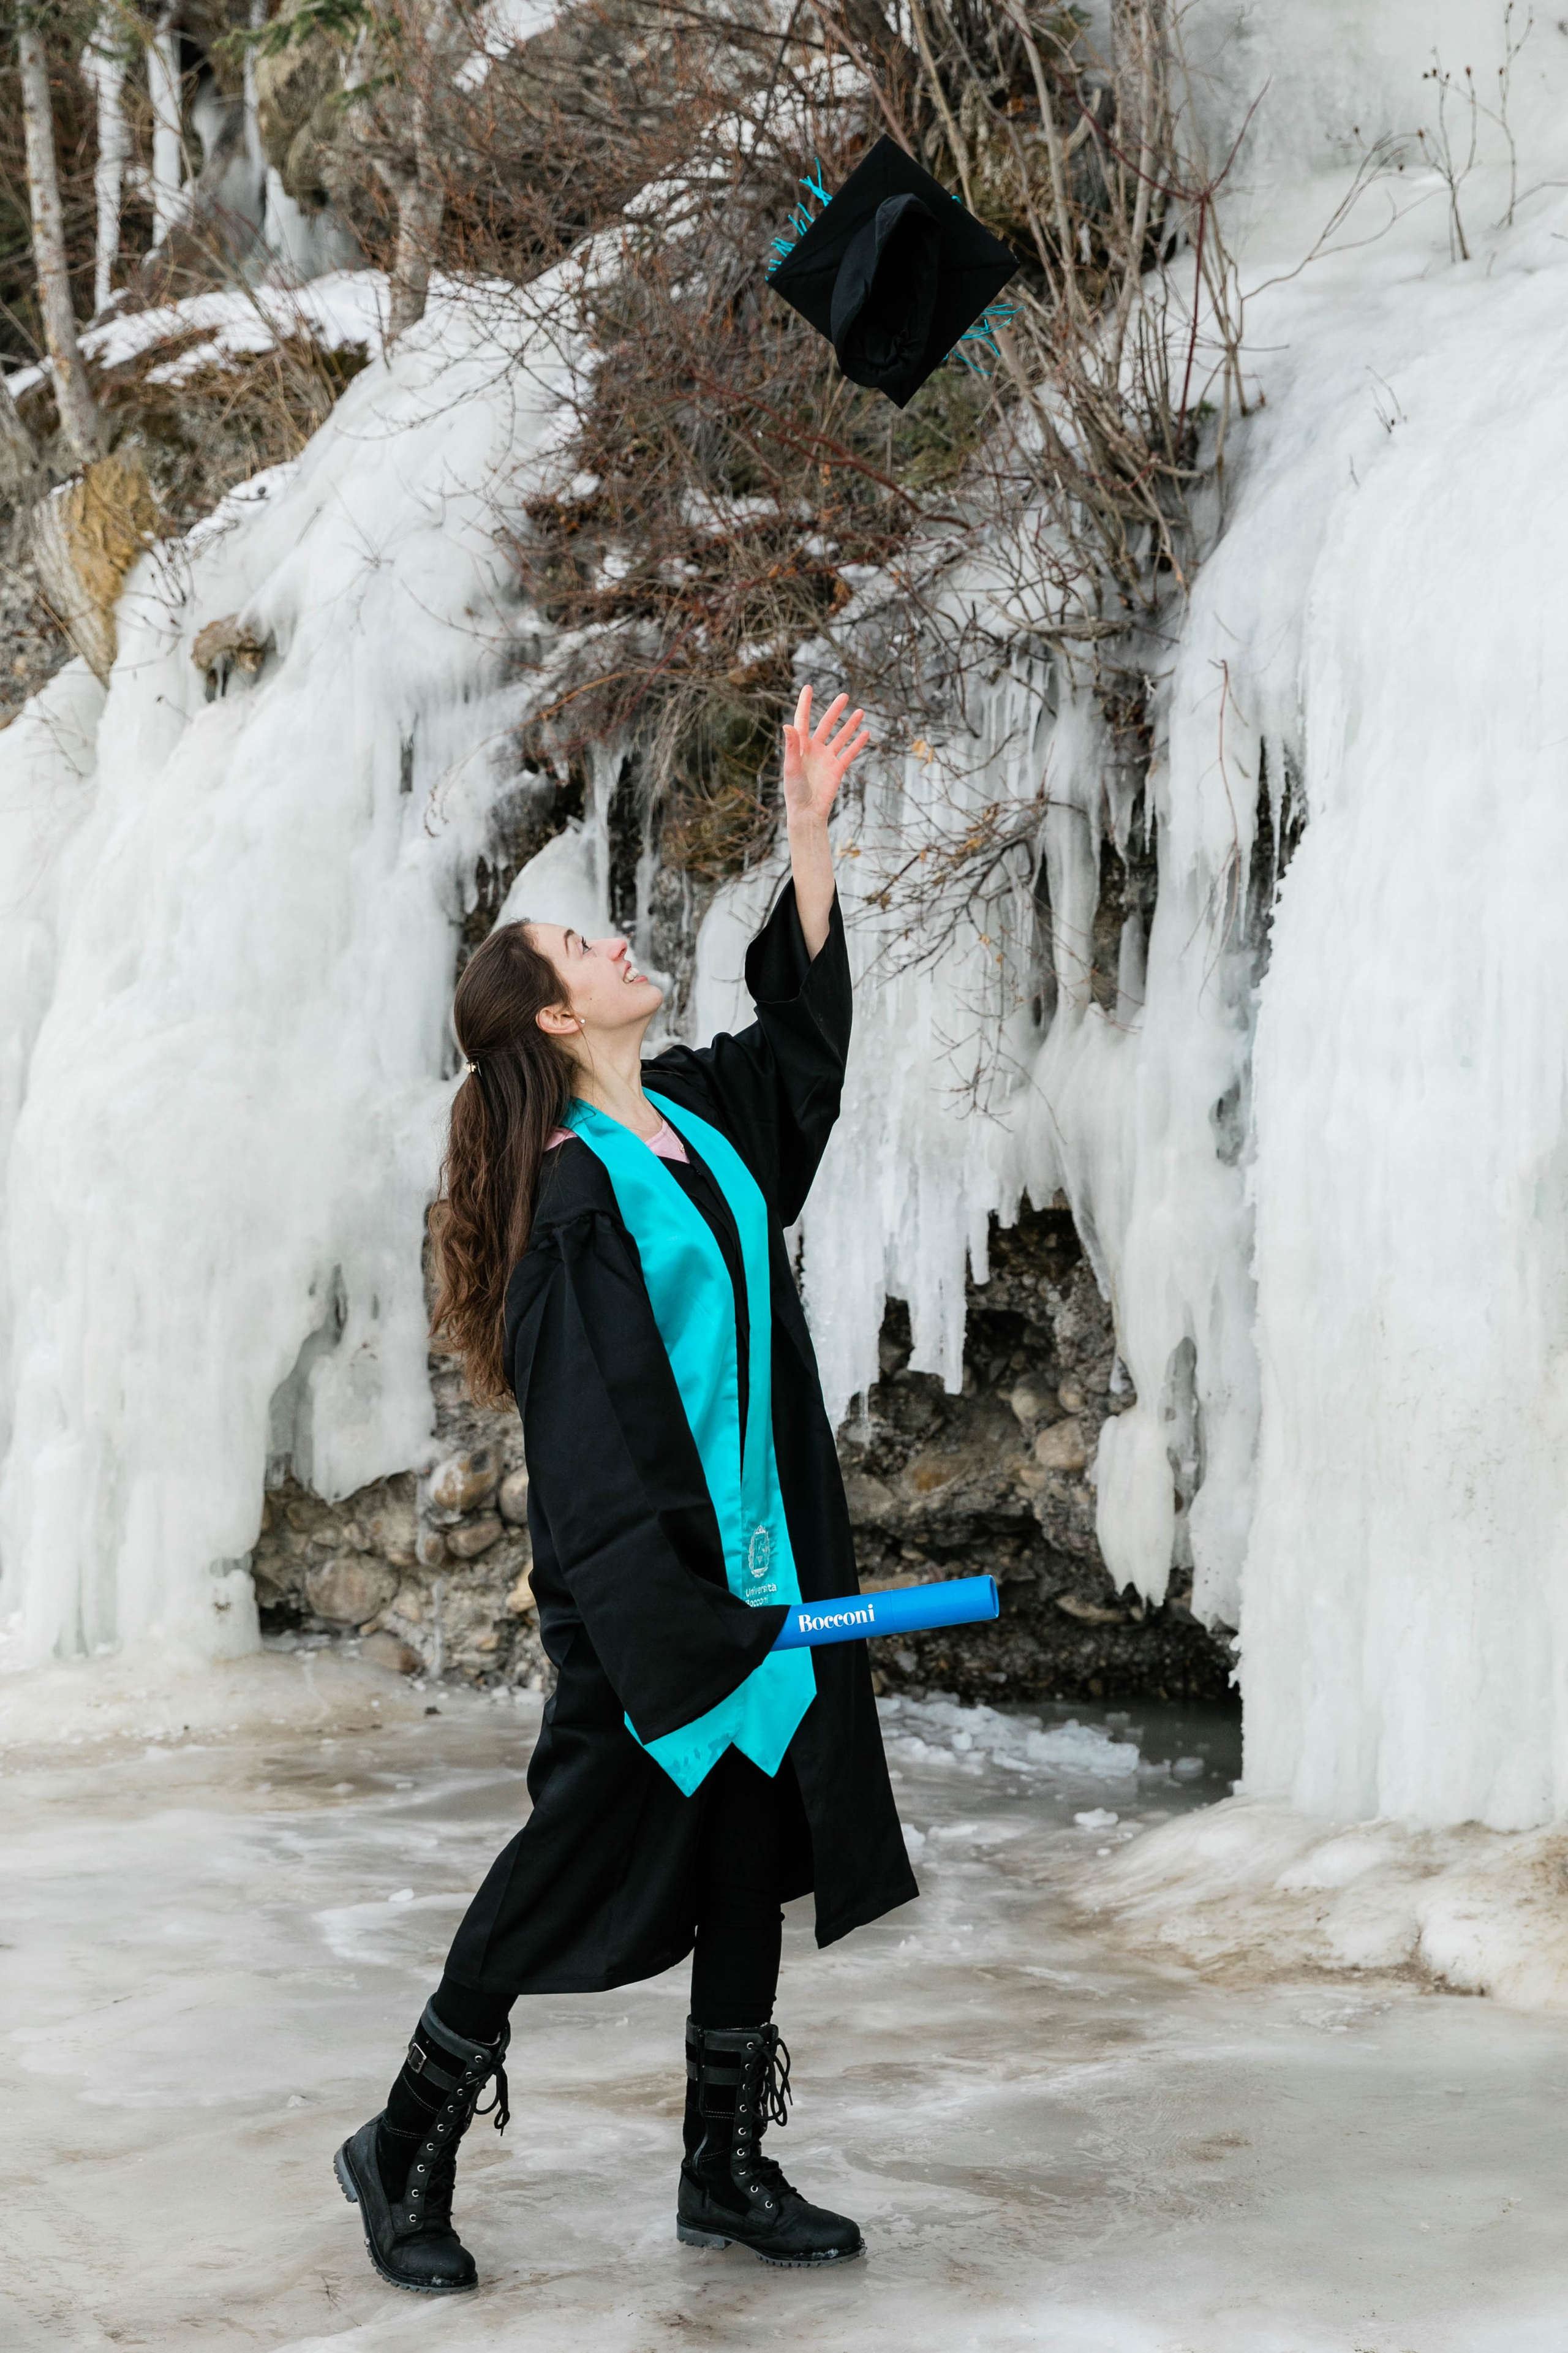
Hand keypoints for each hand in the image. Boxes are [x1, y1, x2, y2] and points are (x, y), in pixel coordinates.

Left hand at [782, 685, 868, 828]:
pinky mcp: (838, 769)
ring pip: (841, 737)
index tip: (808, 688)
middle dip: (835, 710)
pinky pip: (850, 753)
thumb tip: (788, 725)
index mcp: (800, 746)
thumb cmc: (794, 791)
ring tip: (861, 711)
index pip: (803, 720)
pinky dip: (858, 743)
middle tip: (844, 696)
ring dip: (850, 724)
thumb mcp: (791, 767)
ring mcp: (827, 758)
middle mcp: (814, 749)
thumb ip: (792, 746)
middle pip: (826, 724)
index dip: (805, 704)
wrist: (807, 812)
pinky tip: (866, 732)